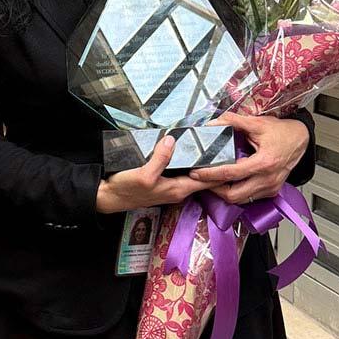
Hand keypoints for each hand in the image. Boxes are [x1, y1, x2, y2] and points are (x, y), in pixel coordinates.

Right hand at [96, 135, 217, 213]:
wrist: (109, 197)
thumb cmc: (126, 190)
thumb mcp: (143, 174)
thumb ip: (159, 158)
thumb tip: (172, 141)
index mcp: (178, 189)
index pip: (209, 181)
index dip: (221, 169)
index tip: (229, 153)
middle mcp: (178, 190)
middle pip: (203, 177)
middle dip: (213, 162)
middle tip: (220, 142)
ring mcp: (171, 186)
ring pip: (192, 173)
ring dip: (199, 161)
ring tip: (206, 142)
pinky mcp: (163, 181)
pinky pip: (180, 170)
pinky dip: (186, 161)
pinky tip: (184, 149)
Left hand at [188, 112, 309, 204]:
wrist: (301, 139)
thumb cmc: (282, 132)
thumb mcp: (257, 123)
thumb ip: (234, 121)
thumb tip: (213, 123)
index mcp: (264, 163)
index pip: (230, 174)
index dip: (210, 174)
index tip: (196, 172)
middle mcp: (268, 179)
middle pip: (234, 195)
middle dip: (214, 189)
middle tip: (201, 179)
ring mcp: (271, 187)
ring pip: (240, 199)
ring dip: (224, 192)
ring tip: (212, 180)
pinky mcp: (272, 191)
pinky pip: (249, 197)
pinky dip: (236, 191)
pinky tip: (227, 182)